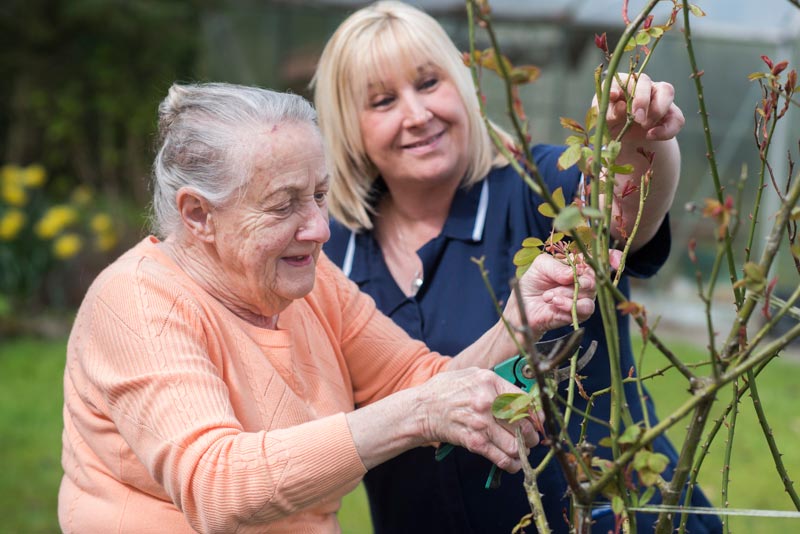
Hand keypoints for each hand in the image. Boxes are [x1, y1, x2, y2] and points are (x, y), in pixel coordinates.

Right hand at [417, 367, 539, 472]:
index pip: (524, 400)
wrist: (422, 409)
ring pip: (516, 444)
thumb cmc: (446, 390)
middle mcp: (488, 401)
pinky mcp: (474, 442)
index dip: (535, 415)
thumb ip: (496, 383)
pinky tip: (511, 464)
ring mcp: (481, 423)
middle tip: (531, 439)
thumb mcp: (472, 375)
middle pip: (523, 423)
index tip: (538, 423)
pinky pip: (501, 458)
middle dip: (531, 436)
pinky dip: (510, 465)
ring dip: (522, 452)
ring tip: (521, 452)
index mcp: (489, 381)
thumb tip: (522, 398)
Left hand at [510, 253, 604, 338]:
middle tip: (563, 281)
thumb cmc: (532, 284)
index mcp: (577, 265)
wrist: (522, 307)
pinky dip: (568, 304)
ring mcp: (583, 298)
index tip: (615, 261)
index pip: (600, 259)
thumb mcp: (540, 266)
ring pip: (590, 294)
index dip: (612, 257)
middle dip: (580, 279)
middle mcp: (584, 281)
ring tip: (549, 295)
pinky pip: (585, 309)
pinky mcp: (579, 314)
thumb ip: (556, 266)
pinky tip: (555, 302)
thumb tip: (572, 274)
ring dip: (568, 294)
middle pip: (596, 278)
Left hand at [595, 73, 684, 141]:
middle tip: (637, 119)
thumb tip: (621, 106)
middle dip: (642, 100)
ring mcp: (658, 97)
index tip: (613, 97)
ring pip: (667, 91)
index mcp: (621, 85)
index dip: (619, 87)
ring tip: (645, 127)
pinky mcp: (670, 113)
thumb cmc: (611, 126)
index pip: (621, 79)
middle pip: (645, 81)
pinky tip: (651, 136)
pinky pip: (676, 118)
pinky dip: (666, 129)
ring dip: (657, 110)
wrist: (627, 142)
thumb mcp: (604, 122)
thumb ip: (609, 114)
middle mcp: (641, 87)